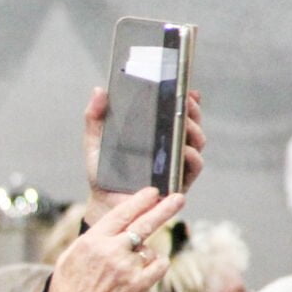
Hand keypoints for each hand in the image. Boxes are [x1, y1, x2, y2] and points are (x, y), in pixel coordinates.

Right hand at [39, 187, 184, 291]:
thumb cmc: (68, 290)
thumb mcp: (71, 257)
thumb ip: (94, 239)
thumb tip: (115, 224)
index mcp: (92, 241)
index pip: (121, 213)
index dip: (139, 200)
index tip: (152, 192)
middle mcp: (111, 251)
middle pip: (144, 223)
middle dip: (164, 208)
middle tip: (178, 198)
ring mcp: (127, 268)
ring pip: (149, 248)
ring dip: (144, 254)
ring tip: (126, 269)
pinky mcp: (140, 284)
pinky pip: (159, 265)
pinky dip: (155, 265)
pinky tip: (142, 273)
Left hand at [82, 87, 205, 225]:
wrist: (103, 204)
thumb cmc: (102, 173)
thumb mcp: (95, 143)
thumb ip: (94, 118)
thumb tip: (99, 90)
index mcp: (154, 134)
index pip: (175, 112)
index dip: (185, 98)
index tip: (183, 87)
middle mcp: (169, 146)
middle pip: (191, 123)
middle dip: (193, 109)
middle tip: (185, 99)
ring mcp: (176, 163)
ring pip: (197, 141)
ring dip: (195, 129)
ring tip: (184, 122)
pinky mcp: (179, 182)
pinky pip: (194, 166)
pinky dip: (192, 156)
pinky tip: (185, 149)